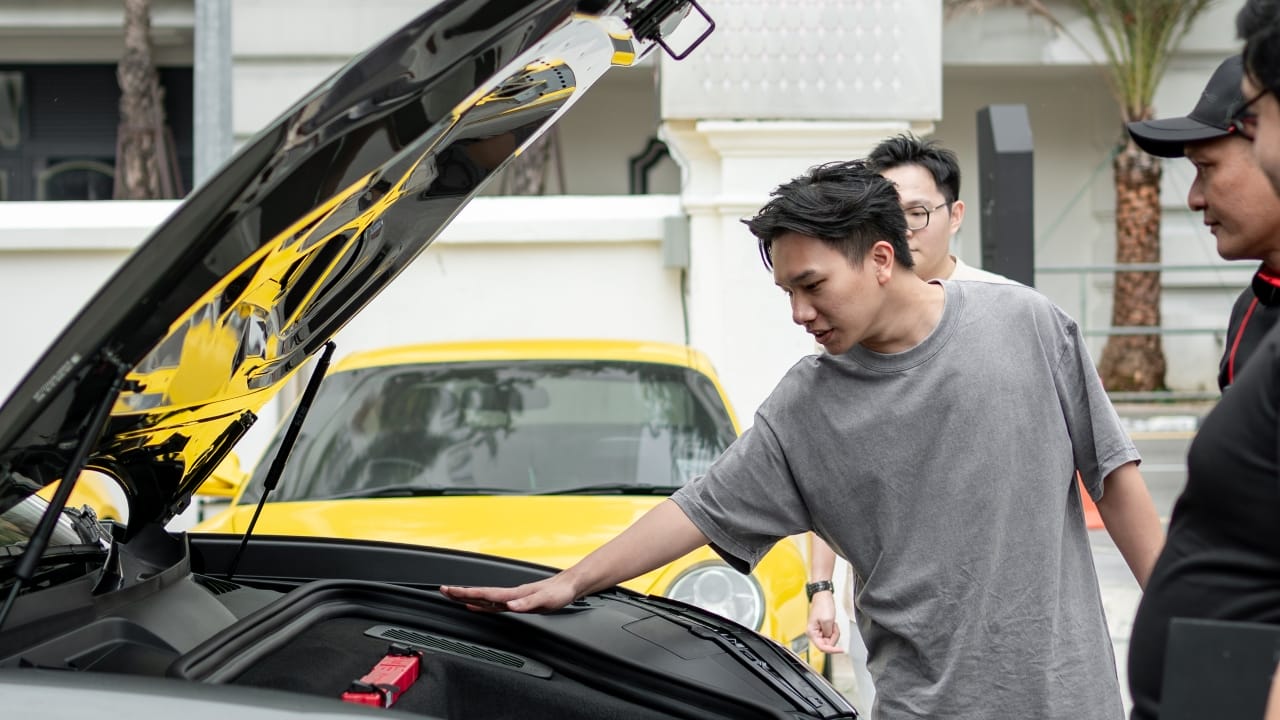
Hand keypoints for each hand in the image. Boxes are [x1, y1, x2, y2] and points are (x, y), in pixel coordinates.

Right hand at [440, 574, 579, 613]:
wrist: (569, 586)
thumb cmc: (559, 592)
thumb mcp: (546, 600)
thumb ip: (528, 603)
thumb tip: (510, 605)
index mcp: (514, 594)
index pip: (485, 593)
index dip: (467, 593)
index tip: (450, 591)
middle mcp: (510, 594)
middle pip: (480, 593)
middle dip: (460, 592)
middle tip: (442, 591)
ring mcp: (512, 597)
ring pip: (484, 597)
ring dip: (467, 596)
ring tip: (452, 595)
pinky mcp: (517, 601)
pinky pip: (493, 603)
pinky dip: (481, 604)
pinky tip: (475, 605)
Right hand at [806, 591, 842, 653]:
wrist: (823, 596)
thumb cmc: (823, 605)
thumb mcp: (827, 620)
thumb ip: (829, 634)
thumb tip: (830, 641)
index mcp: (811, 632)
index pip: (822, 647)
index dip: (832, 650)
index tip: (841, 650)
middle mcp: (813, 633)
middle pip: (827, 644)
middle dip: (833, 637)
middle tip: (835, 627)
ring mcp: (818, 631)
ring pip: (829, 640)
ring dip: (834, 633)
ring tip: (833, 623)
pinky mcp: (822, 629)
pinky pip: (830, 635)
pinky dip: (834, 630)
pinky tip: (833, 624)